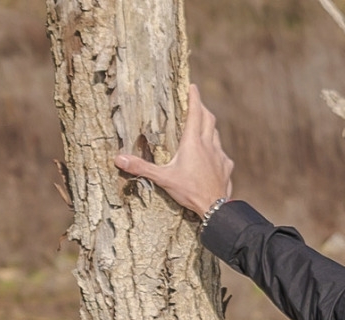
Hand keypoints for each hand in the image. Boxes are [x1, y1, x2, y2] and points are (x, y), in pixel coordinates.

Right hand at [114, 83, 233, 216]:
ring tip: (203, 126)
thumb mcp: (163, 179)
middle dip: (202, 108)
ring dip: (210, 127)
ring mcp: (220, 156)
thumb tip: (118, 159)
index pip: (195, 113)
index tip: (193, 86)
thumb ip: (141, 168)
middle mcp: (209, 145)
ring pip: (216, 134)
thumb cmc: (189, 191)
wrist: (215, 208)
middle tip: (196, 103)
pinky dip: (216, 149)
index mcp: (193, 143)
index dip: (194, 98)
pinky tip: (212, 156)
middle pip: (209, 119)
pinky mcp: (226, 167)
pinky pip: (222, 153)